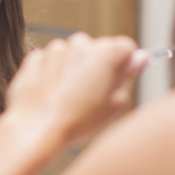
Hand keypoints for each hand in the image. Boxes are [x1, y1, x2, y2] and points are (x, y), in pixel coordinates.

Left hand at [5, 33, 142, 145]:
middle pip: (99, 49)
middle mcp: (80, 44)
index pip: (126, 47)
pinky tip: (53, 97)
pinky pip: (52, 62)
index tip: (122, 78)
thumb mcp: (116, 104)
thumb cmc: (78, 122)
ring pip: (73, 54)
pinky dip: (54, 74)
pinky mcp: (35, 59)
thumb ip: (129, 77)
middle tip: (95, 95)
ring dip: (76, 69)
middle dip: (99, 66)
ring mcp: (55, 50)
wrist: (36, 130)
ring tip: (71, 99)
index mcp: (105, 53)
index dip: (127, 63)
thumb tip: (139, 60)